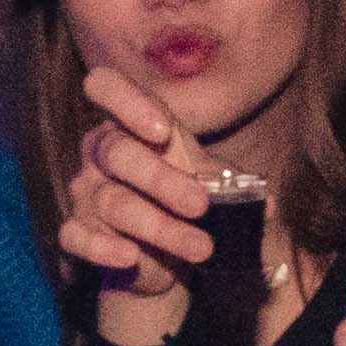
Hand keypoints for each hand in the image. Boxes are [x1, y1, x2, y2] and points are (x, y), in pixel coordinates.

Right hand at [51, 62, 218, 339]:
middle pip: (118, 153)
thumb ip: (232, 185)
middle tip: (200, 206)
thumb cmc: (185, 204)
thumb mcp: (212, 186)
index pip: (107, 87)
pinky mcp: (77, 232)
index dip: (128, 102)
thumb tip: (268, 204)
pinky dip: (102, 248)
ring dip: (159, 227)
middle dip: (162, 180)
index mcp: (128, 124)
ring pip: (112, 203)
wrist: (165, 258)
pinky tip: (130, 256)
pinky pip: (77, 237)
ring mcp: (85, 192)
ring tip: (200, 247)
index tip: (163, 131)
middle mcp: (100, 153)